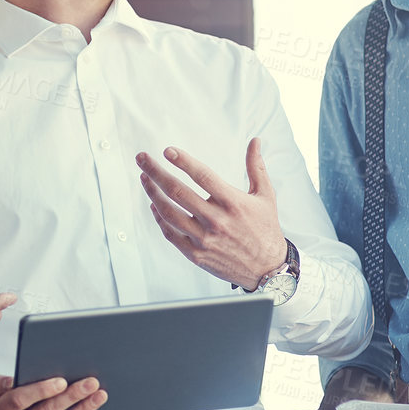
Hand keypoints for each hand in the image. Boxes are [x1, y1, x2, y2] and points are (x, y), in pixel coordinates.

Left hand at [138, 140, 285, 288]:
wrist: (266, 268)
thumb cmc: (265, 228)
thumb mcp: (265, 196)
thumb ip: (256, 167)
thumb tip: (255, 141)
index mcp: (233, 203)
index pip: (203, 177)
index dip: (183, 162)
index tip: (167, 151)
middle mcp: (216, 220)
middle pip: (177, 192)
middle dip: (156, 172)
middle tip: (141, 158)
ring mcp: (204, 238)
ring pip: (168, 212)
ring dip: (152, 193)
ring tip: (144, 177)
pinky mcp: (196, 253)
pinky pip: (170, 233)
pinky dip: (159, 218)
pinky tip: (154, 204)